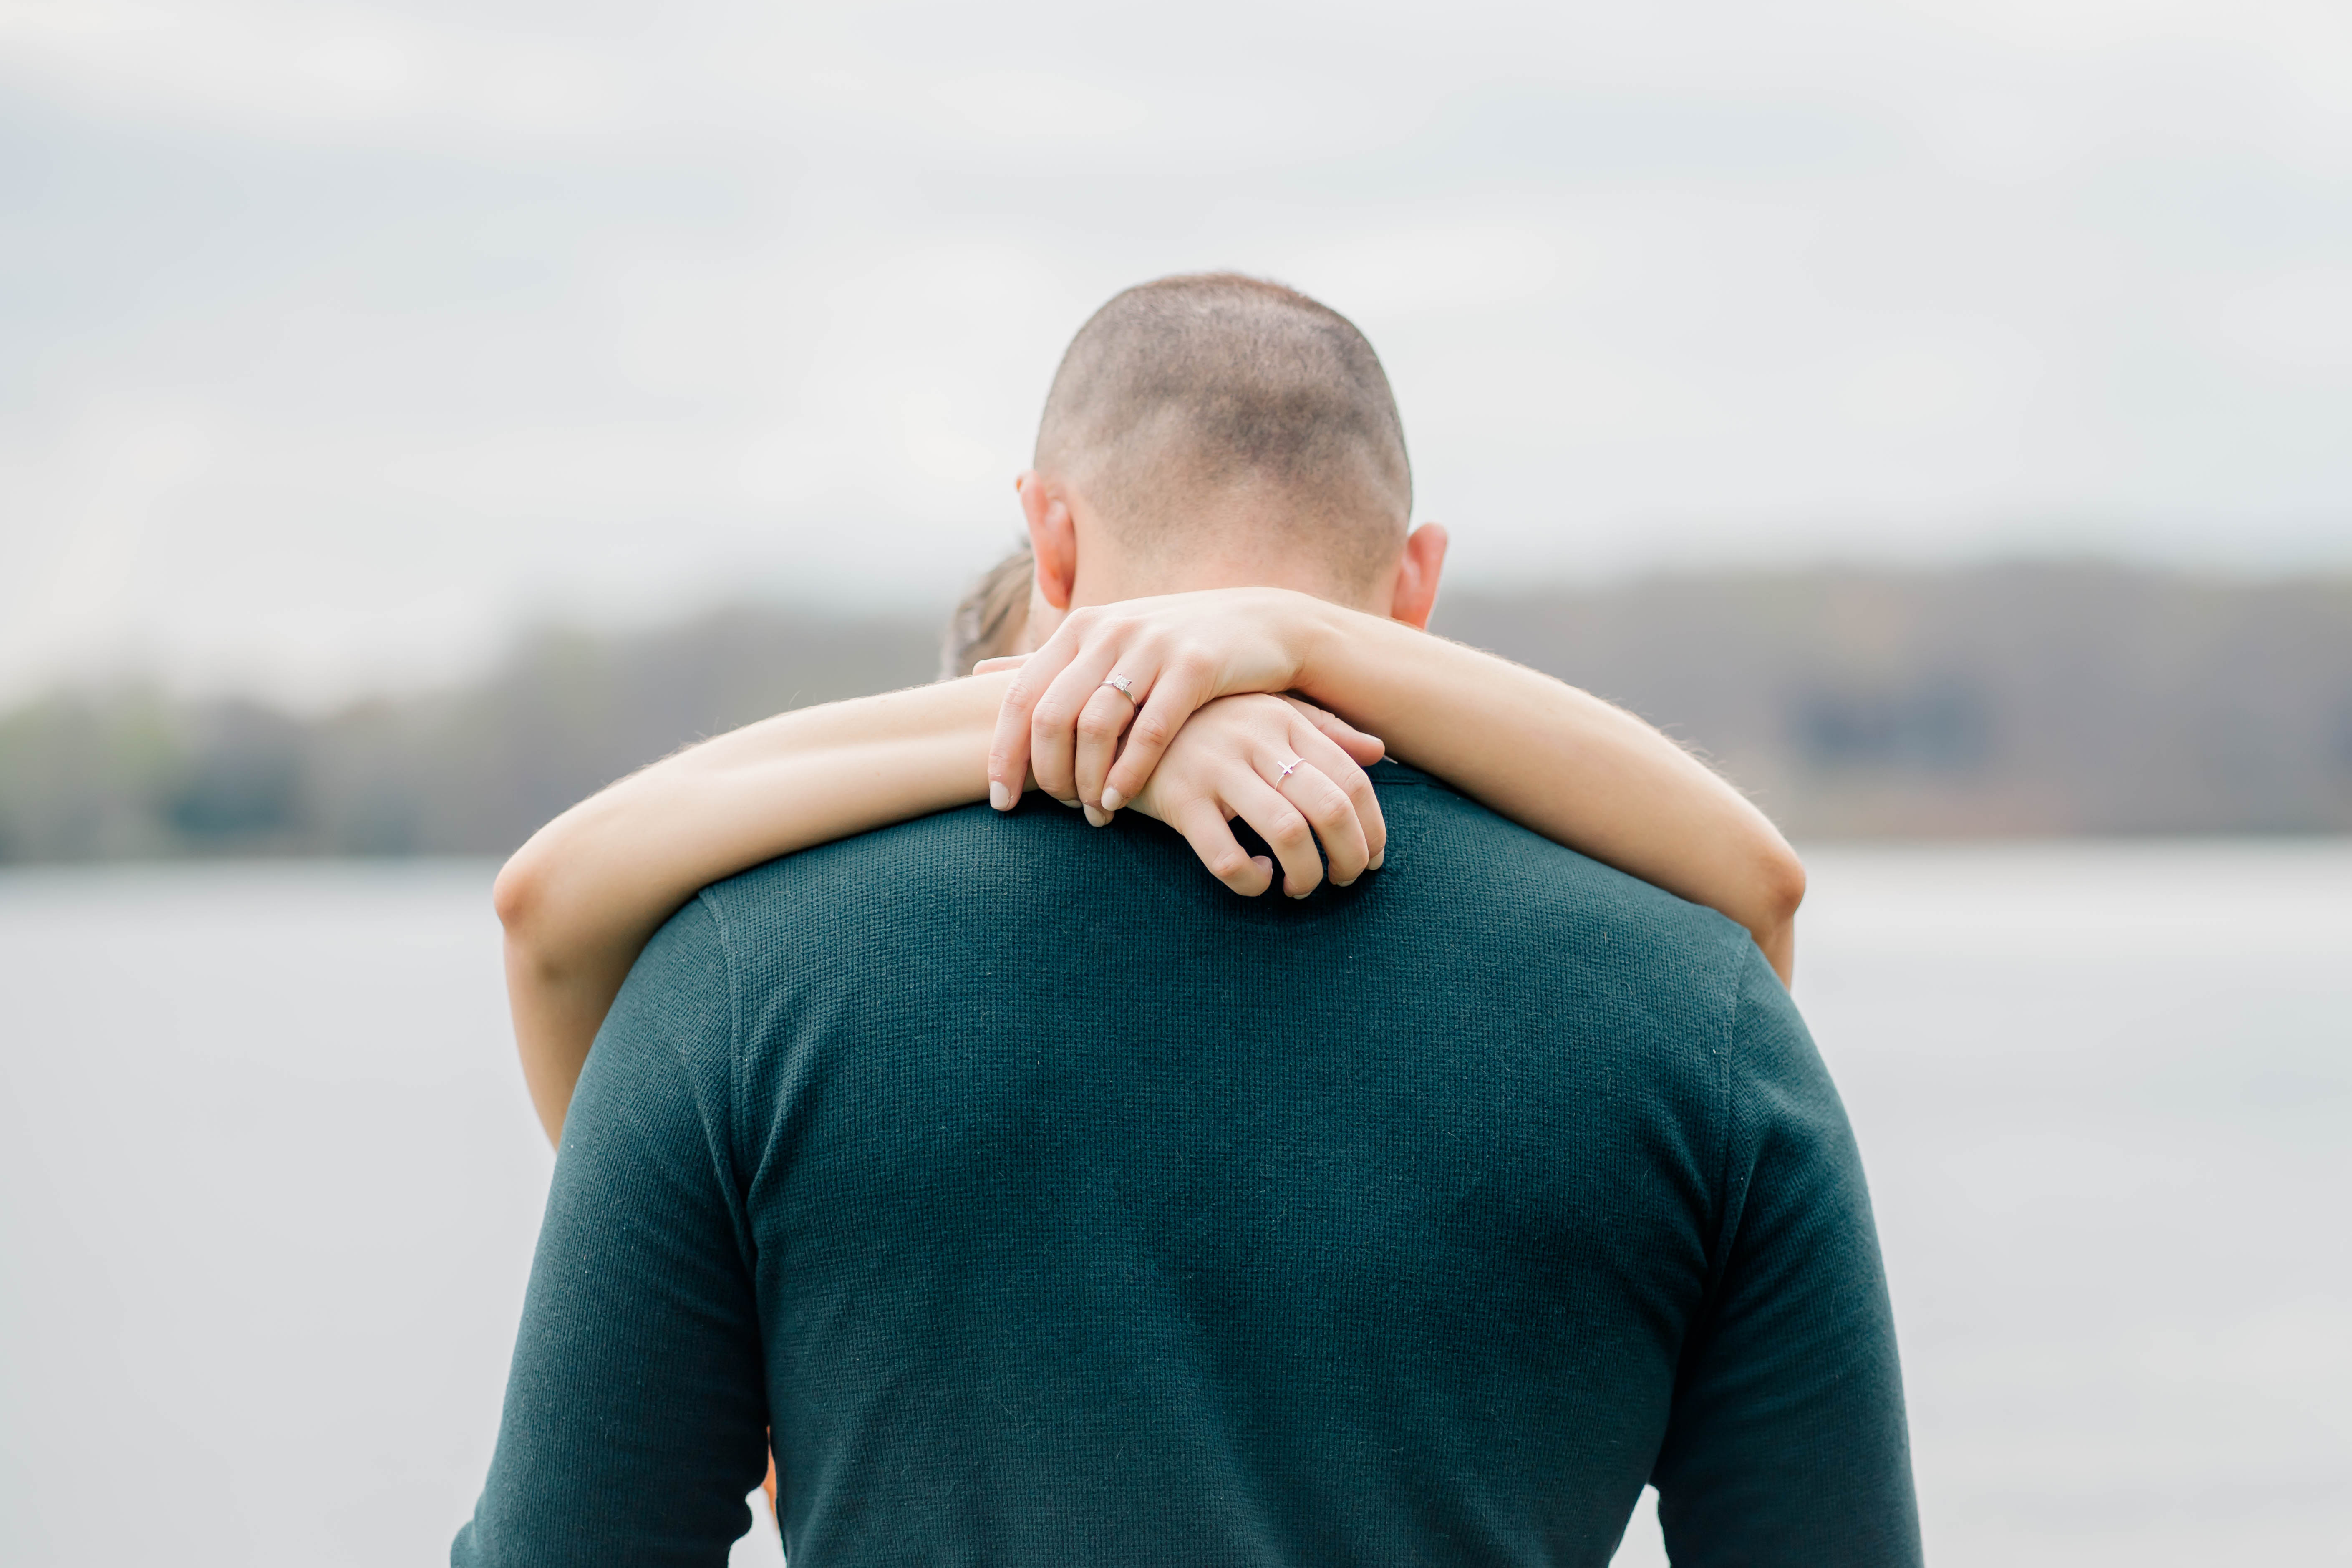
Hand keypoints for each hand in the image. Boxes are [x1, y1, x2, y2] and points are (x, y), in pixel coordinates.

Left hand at [985, 587, 1334, 814]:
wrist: (1264, 625)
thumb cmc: (1176, 646)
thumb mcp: (1109, 641)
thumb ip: (1051, 662)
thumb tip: (978, 672)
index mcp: (1081, 628)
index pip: (1020, 695)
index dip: (1003, 752)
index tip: (1001, 801)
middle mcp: (1109, 631)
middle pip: (1052, 715)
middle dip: (1047, 773)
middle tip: (1057, 809)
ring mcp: (1152, 645)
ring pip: (1096, 725)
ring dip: (1087, 779)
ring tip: (1093, 813)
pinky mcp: (1196, 665)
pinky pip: (1150, 730)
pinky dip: (1129, 772)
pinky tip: (1120, 800)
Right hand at [1121, 694, 1387, 897]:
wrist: (1122, 715)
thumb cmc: (1205, 721)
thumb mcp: (1265, 711)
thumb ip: (1322, 729)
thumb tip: (1379, 751)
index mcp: (1285, 719)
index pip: (1353, 779)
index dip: (1374, 828)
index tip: (1373, 858)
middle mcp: (1256, 740)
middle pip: (1331, 809)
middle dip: (1350, 858)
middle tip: (1345, 881)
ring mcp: (1216, 768)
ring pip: (1288, 834)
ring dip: (1306, 875)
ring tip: (1300, 886)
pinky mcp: (1179, 800)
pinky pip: (1226, 856)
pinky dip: (1252, 879)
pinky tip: (1257, 877)